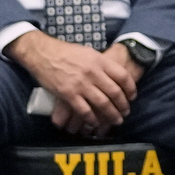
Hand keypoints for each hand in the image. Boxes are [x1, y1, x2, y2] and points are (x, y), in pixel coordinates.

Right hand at [9, 31, 139, 135]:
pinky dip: (92, 119)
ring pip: (103, 104)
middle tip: (126, 112)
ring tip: (116, 120)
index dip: (130, 89)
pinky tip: (95, 123)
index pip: (123, 76)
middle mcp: (93, 73)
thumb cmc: (64, 52)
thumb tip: (112, 74)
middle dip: (123, 105)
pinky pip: (85, 110)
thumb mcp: (87, 52)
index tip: (132, 97)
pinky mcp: (69, 94)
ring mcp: (81, 84)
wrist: (42, 53)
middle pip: (115, 92)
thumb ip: (100, 63)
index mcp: (99, 60)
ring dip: (112, 115)